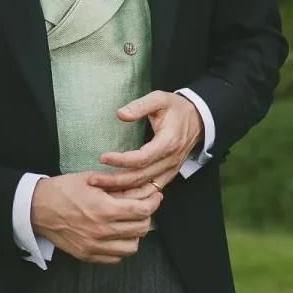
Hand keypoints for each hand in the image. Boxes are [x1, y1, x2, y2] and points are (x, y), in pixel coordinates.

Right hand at [30, 172, 162, 264]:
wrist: (38, 208)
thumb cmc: (64, 190)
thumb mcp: (92, 180)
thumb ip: (119, 186)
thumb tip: (142, 188)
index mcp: (105, 209)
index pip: (142, 210)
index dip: (154, 202)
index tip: (156, 197)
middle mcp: (102, 231)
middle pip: (141, 229)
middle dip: (146, 216)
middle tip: (142, 207)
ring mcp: (95, 246)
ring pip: (132, 247)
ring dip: (135, 234)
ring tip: (129, 223)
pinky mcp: (87, 255)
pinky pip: (116, 258)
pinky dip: (120, 247)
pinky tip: (116, 235)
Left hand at [88, 90, 203, 193]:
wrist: (199, 119)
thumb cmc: (176, 108)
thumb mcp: (159, 99)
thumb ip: (140, 106)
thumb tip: (120, 114)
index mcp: (168, 142)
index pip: (142, 158)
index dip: (121, 160)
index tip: (102, 157)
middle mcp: (170, 160)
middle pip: (140, 177)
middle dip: (115, 181)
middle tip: (93, 180)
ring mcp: (171, 169)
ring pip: (145, 187)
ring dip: (123, 191)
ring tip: (101, 189)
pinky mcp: (169, 174)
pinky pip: (151, 189)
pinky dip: (134, 194)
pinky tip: (118, 194)